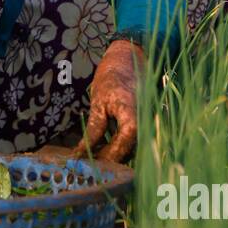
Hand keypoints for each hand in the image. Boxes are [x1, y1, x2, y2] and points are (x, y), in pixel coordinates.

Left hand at [81, 39, 145, 163]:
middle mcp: (145, 122)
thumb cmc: (112, 79)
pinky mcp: (145, 126)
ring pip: (132, 149)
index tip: (91, 165)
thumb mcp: (98, 104)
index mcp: (133, 114)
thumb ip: (94, 130)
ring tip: (92, 159)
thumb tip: (81, 153)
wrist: (129, 61)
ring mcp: (147, 125)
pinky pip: (133, 142)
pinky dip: (119, 147)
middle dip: (110, 161)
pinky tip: (102, 149)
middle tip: (89, 167)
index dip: (108, 157)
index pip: (124, 143)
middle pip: (130, 151)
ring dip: (114, 156)